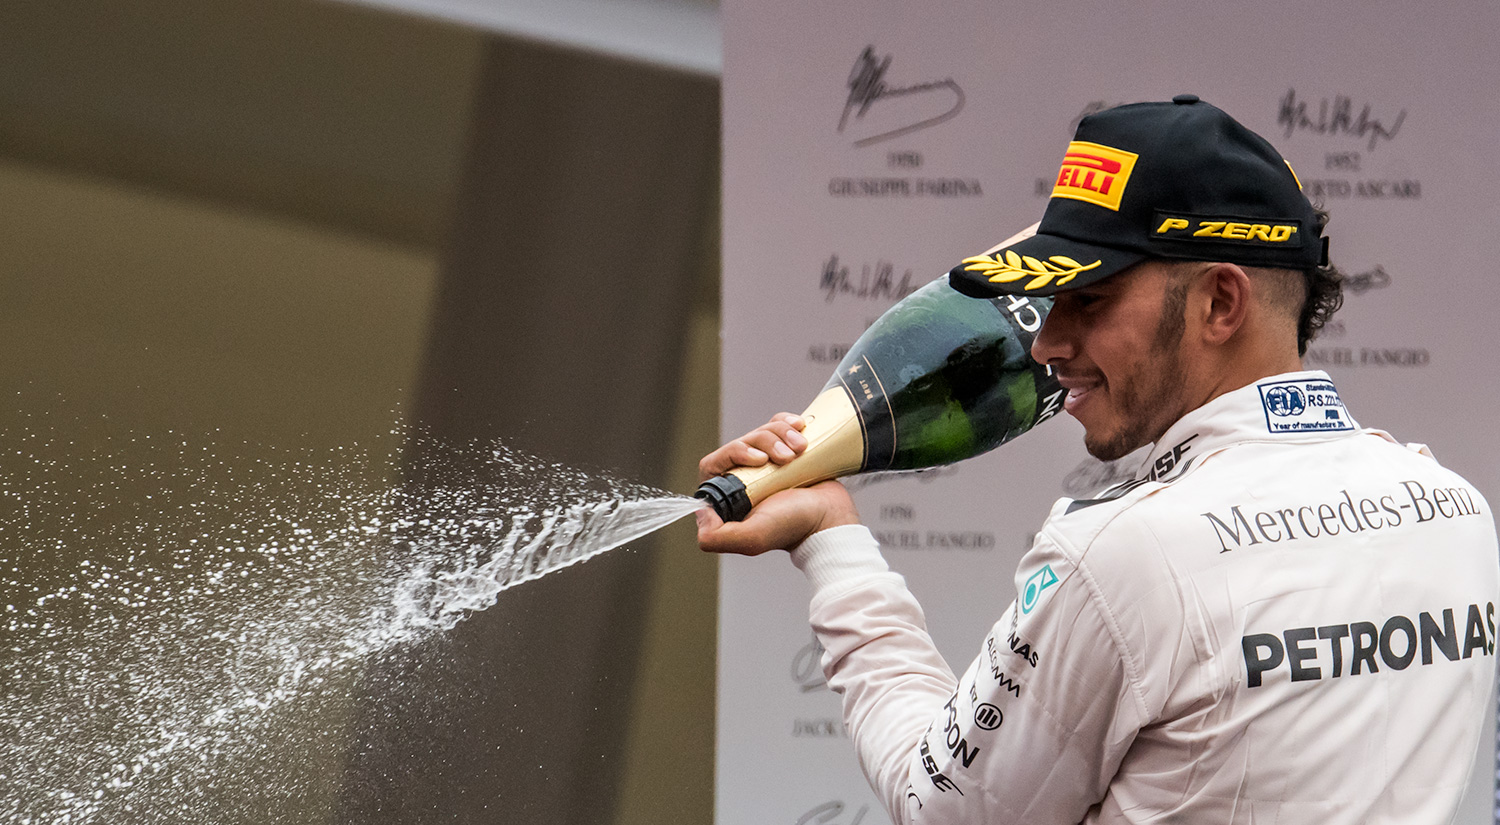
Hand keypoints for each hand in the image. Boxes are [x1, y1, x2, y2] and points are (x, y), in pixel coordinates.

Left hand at [697, 413, 861, 555]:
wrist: (831, 517)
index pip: (715, 463)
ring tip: (800, 450)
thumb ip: (716, 537)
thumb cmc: (795, 527)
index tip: (760, 460)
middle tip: (786, 458)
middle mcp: (744, 481)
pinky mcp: (786, 451)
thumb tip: (700, 512)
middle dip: (766, 442)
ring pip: (762, 431)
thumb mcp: (752, 538)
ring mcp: (766, 465)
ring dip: (782, 434)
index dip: (735, 453)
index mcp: (728, 500)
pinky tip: (801, 430)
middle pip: (742, 442)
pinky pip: (779, 425)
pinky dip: (789, 423)